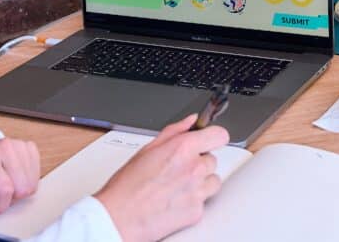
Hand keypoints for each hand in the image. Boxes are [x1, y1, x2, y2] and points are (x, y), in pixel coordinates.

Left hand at [0, 138, 39, 223]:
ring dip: (19, 192)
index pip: (4, 190)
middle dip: (10, 199)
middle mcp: (4, 146)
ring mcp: (20, 145)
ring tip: (5, 185)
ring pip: (31, 185)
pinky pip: (37, 176)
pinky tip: (14, 178)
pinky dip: (27, 182)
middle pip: (22, 188)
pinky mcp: (30, 147)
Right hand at [95, 114, 228, 241]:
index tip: (210, 140)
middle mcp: (194, 169)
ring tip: (177, 185)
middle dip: (199, 162)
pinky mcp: (197, 212)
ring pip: (212, 181)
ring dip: (201, 182)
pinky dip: (193, 201)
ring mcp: (197, 192)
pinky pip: (204, 201)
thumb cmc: (127, 185)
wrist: (119, 217)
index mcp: (183, 148)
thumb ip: (174, 131)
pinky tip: (175, 200)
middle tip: (178, 169)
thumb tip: (190, 121)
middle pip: (212, 160)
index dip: (214, 137)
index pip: (219, 135)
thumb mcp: (148, 149)